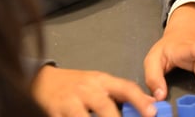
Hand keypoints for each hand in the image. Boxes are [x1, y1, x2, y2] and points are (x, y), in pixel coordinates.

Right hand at [31, 64, 156, 116]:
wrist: (42, 81)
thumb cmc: (76, 84)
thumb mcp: (99, 83)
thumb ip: (122, 93)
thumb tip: (150, 102)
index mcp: (101, 80)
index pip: (125, 88)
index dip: (139, 100)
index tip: (152, 112)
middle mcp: (87, 90)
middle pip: (104, 106)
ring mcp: (69, 103)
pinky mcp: (55, 113)